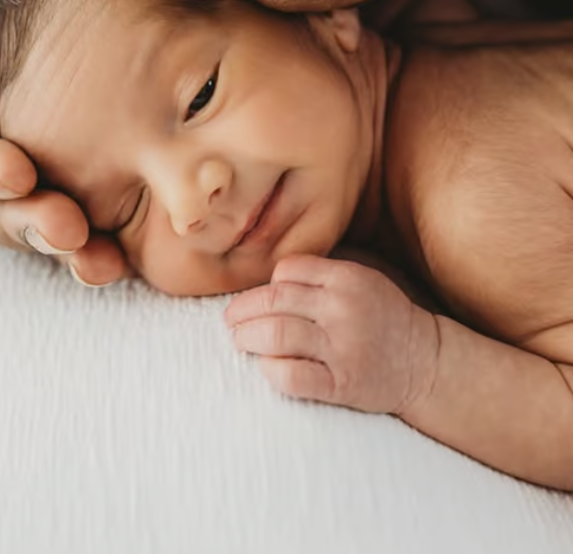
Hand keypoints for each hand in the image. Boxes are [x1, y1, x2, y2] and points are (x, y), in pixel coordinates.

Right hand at [0, 0, 128, 283]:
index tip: (15, 170)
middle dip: (26, 221)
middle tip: (68, 231)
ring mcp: (46, 143)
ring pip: (41, 214)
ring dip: (67, 244)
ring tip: (103, 261)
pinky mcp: (96, 151)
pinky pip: (97, 203)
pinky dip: (110, 232)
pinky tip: (133, 251)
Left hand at [225, 254, 438, 413]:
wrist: (425, 362)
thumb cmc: (382, 317)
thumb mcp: (360, 279)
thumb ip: (318, 276)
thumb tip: (264, 282)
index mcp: (346, 278)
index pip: (286, 271)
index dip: (267, 285)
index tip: (260, 299)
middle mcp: (343, 309)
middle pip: (273, 301)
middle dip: (242, 312)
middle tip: (231, 321)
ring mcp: (343, 348)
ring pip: (276, 336)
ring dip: (248, 339)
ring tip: (241, 341)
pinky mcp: (343, 384)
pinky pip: (291, 377)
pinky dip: (271, 371)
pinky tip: (268, 367)